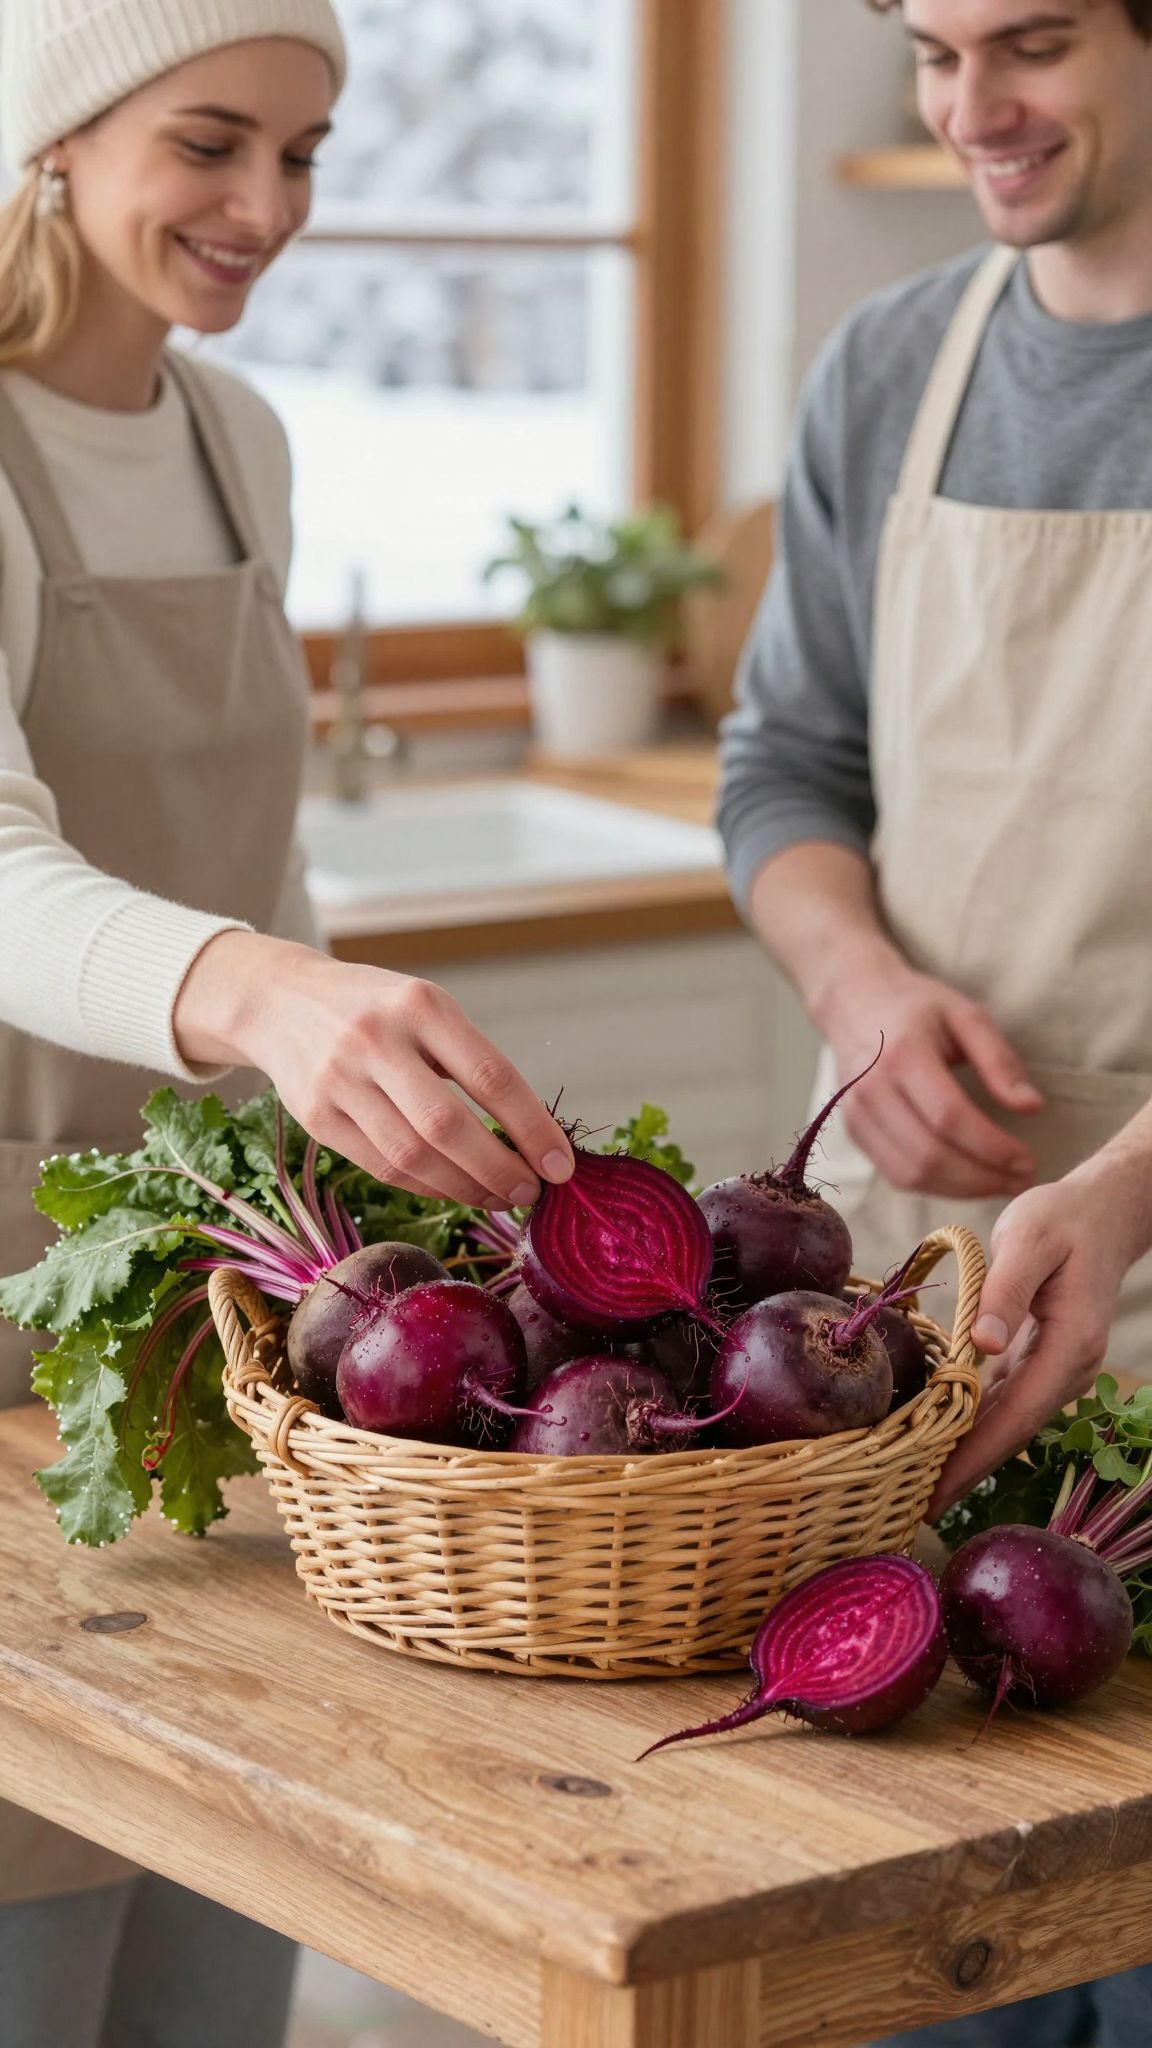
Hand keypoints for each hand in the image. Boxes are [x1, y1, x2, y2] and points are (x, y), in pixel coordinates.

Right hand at [174, 932, 573, 1210]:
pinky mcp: (317, 1118)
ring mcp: (341, 1082)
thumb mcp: (424, 1006)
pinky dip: (428, 1187)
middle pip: (449, 1126)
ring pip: (413, 1156)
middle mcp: (377, 1041)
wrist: (279, 1000)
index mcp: (420, 1006)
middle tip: (532, 1192)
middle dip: (500, 1170)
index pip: (490, 1077)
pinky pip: (383, 1167)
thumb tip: (529, 1135)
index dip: (532, 1129)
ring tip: (500, 1196)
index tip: (562, 1165)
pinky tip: (456, 1190)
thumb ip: (468, 1059)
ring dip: (466, 1188)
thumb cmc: (374, 1008)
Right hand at [819, 956, 1042, 1200]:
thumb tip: (1032, 1107)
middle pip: (930, 1154)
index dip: (993, 1148)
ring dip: (962, 1190)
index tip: (1028, 1161)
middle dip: (982, 1178)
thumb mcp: (966, 1016)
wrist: (855, 1002)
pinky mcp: (853, 1133)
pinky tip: (968, 1180)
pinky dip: (937, 1187)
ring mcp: (856, 1115)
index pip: (950, 1118)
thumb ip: (1000, 1060)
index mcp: (902, 1055)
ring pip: (912, 1174)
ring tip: (999, 1184)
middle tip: (1022, 1180)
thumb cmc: (917, 1007)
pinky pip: (896, 1175)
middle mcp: (871, 1089)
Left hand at [929, 1165, 1151, 1514]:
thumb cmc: (1060, 1221)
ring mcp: (1054, 1370)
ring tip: (913, 1487)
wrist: (1099, 1213)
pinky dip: (972, 1427)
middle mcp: (1066, 1371)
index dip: (974, 1459)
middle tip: (908, 1508)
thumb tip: (981, 1345)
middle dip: (963, 1473)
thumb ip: (1006, 1292)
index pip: (1014, 1417)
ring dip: (965, 1456)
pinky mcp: (1038, 1361)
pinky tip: (938, 1442)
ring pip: (1005, 1424)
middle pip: (1009, 1434)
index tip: (934, 1493)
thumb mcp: (1028, 1240)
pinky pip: (1003, 1404)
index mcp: (1068, 1347)